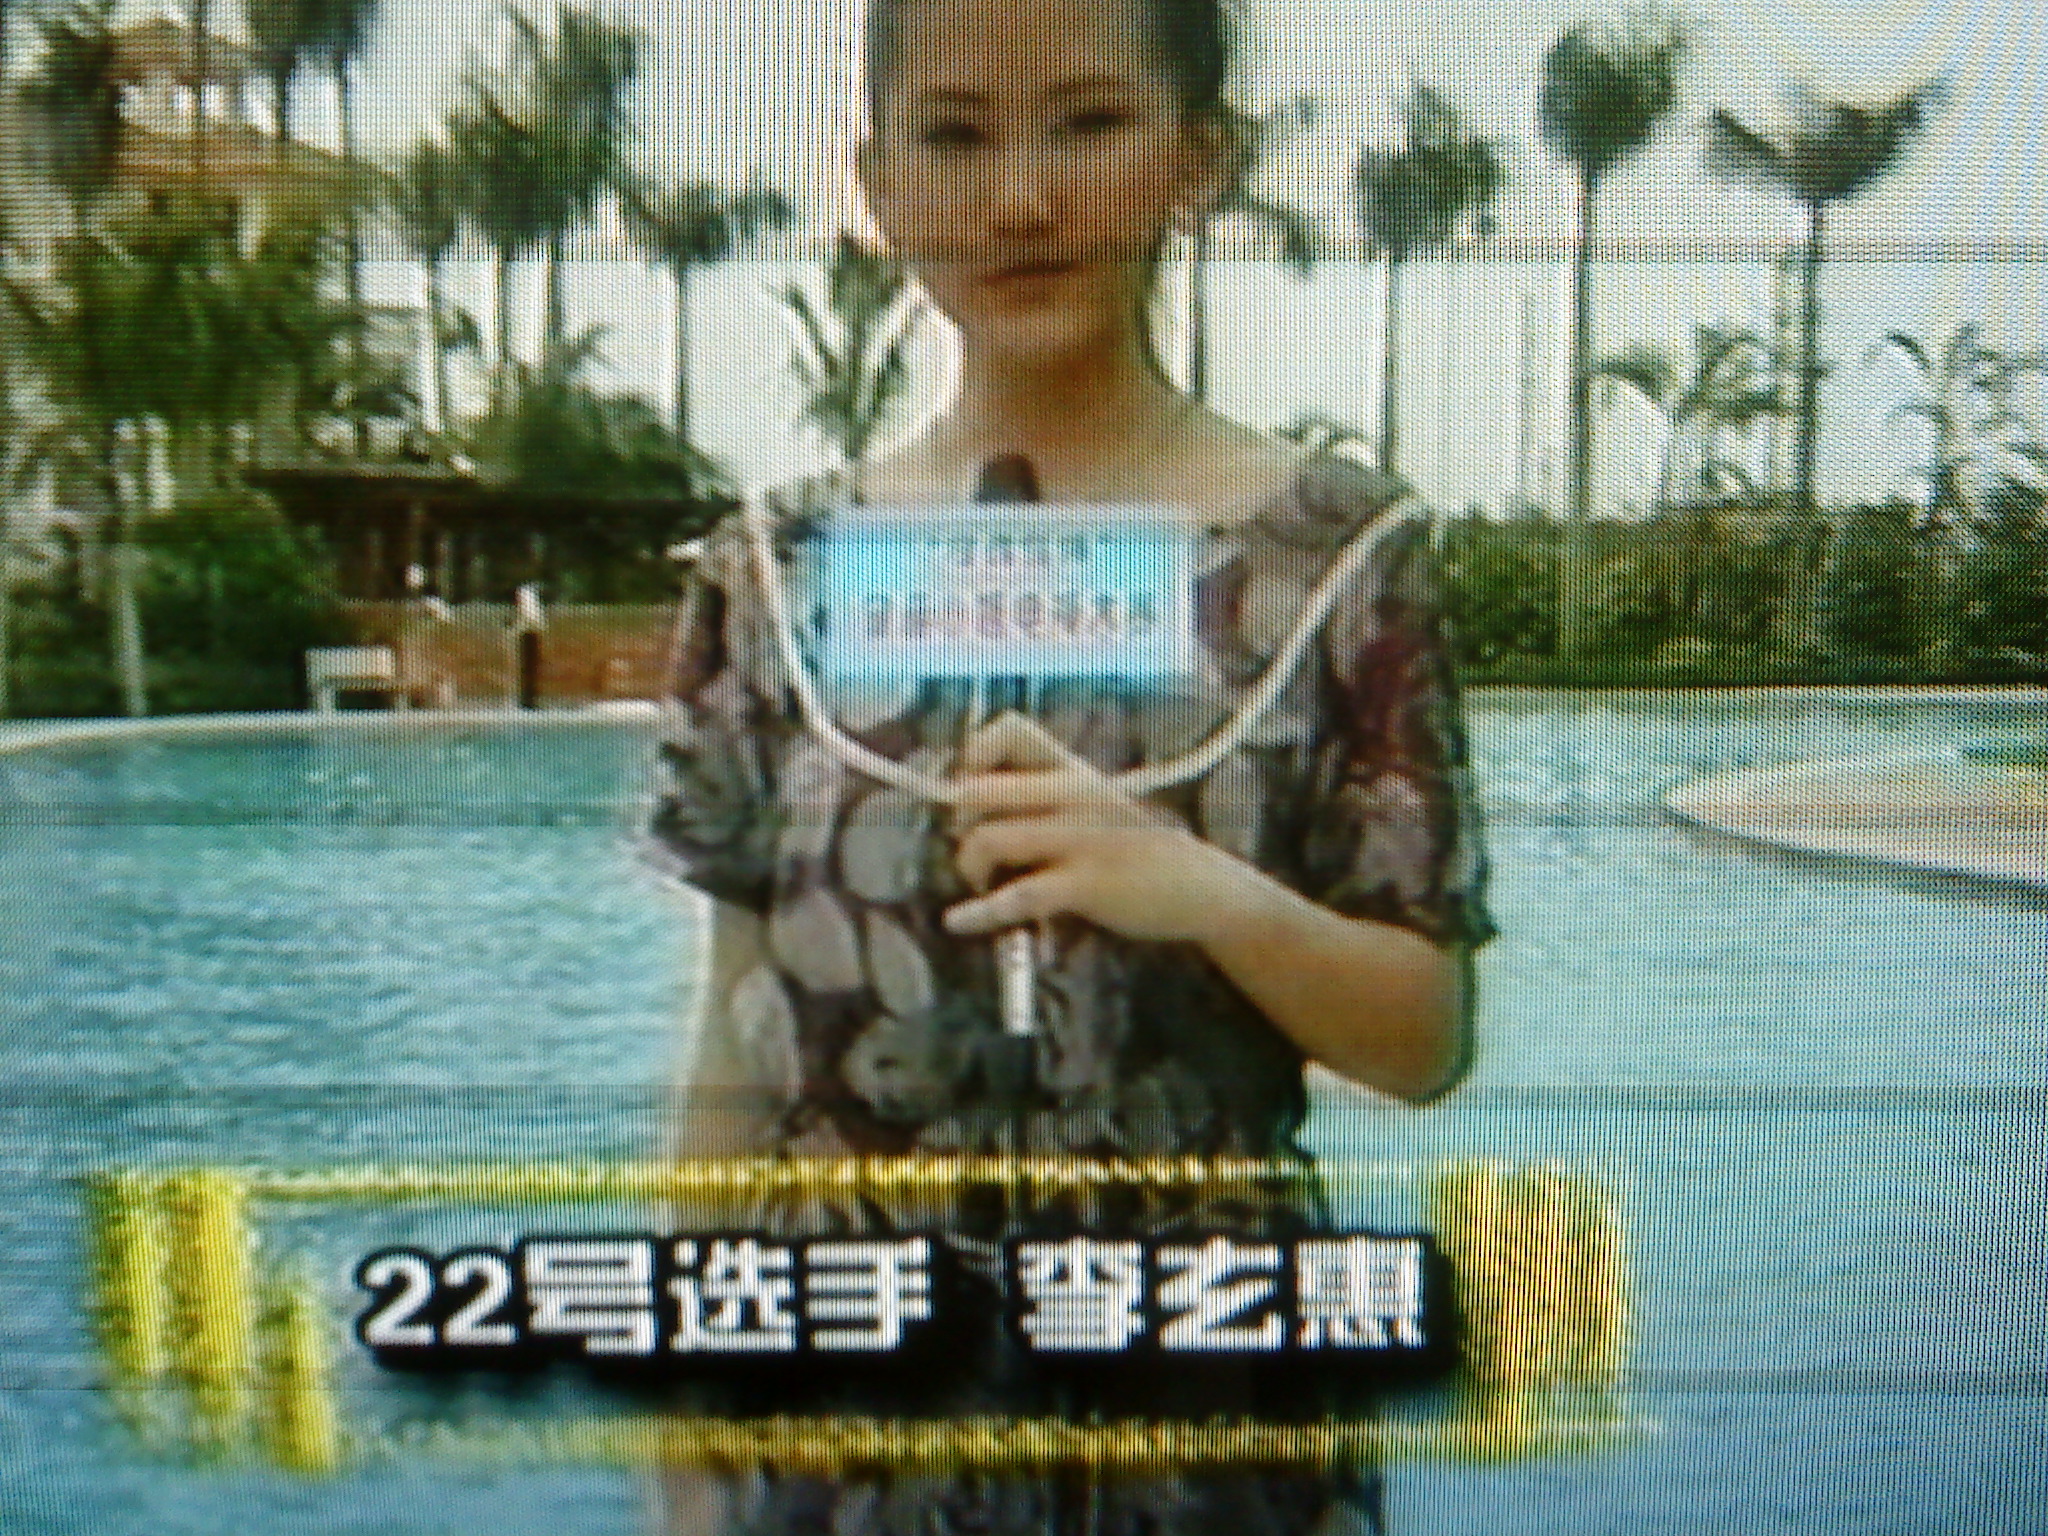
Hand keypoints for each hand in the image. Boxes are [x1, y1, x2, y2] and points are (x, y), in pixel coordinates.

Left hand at [941, 712, 1245, 943]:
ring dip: (969, 865)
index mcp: (1073, 770)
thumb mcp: (1101, 804)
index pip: (1007, 730)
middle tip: (975, 846)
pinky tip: (959, 921)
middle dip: (959, 820)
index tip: (973, 787)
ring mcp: (1076, 837)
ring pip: (987, 839)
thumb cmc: (1142, 848)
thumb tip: (986, 805)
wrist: (1200, 886)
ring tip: (980, 884)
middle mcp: (1070, 793)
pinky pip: (1017, 895)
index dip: (974, 756)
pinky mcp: (1083, 883)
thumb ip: (1052, 798)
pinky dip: (980, 911)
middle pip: (979, 788)